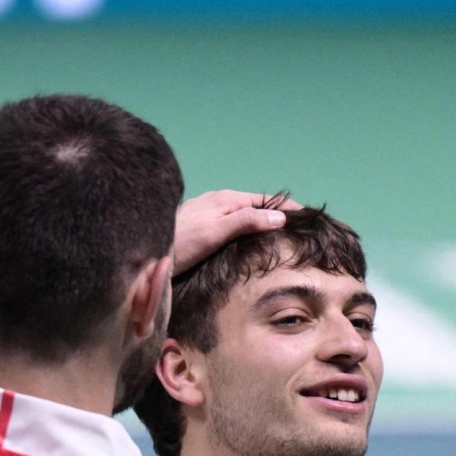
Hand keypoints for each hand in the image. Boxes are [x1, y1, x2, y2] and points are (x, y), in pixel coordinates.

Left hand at [173, 190, 300, 276]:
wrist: (145, 256)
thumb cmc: (180, 243)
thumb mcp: (215, 232)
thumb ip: (245, 221)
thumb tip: (279, 217)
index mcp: (225, 199)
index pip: (266, 200)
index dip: (288, 208)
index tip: (310, 217)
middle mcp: (219, 203)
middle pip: (257, 206)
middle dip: (279, 215)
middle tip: (301, 231)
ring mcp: (210, 215)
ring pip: (245, 216)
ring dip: (264, 224)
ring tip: (284, 238)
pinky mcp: (203, 228)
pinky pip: (234, 226)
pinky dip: (249, 231)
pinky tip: (252, 244)